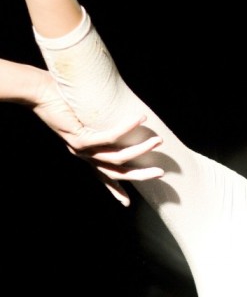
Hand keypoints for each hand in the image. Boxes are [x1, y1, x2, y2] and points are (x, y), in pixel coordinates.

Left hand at [33, 72, 164, 206]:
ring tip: (158, 141)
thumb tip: (116, 111)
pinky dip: (127, 128)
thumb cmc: (60, 100)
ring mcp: (82, 150)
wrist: (37, 92)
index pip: (103, 176)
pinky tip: (140, 119)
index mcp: (84, 154)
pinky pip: (109, 137)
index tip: (126, 204)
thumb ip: (96, 121)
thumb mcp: (81, 117)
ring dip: (140, 150)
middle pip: (117, 172)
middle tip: (161, 173)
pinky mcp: (80, 138)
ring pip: (117, 157)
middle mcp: (84, 156)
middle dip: (140, 175)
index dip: (115, 191)